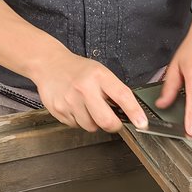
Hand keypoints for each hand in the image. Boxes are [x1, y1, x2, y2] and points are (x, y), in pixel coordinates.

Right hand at [31, 51, 147, 131]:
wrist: (49, 64)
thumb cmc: (79, 70)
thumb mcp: (101, 73)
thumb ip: (115, 91)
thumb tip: (131, 113)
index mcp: (99, 76)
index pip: (122, 96)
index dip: (134, 112)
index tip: (142, 123)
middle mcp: (84, 88)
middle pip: (106, 121)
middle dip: (113, 125)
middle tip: (113, 121)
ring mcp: (69, 100)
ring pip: (91, 127)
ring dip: (94, 122)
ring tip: (88, 107)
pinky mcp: (58, 110)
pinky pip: (76, 126)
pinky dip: (79, 120)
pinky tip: (76, 107)